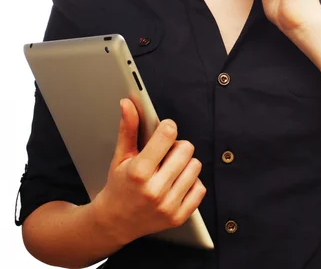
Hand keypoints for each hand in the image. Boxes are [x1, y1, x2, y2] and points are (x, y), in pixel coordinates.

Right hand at [92, 99, 205, 246]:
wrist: (116, 222)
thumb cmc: (119, 185)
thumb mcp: (120, 156)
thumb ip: (128, 128)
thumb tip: (128, 104)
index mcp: (138, 172)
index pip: (167, 134)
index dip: (168, 127)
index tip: (164, 130)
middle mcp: (154, 190)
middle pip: (186, 149)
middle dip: (177, 147)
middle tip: (164, 154)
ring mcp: (168, 206)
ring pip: (195, 167)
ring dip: (185, 164)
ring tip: (169, 170)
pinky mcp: (178, 217)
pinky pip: (200, 188)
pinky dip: (191, 183)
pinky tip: (176, 184)